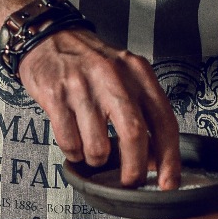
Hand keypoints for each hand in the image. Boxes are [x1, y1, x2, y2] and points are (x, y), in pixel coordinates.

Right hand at [18, 29, 181, 189]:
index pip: (164, 122)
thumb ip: (143, 110)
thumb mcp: (125, 75)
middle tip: (129, 182)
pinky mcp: (56, 95)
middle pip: (134, 135)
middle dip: (134, 169)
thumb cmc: (91, 63)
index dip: (169, 158)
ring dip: (97, 160)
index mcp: (138, 74)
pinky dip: (74, 153)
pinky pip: (69, 141)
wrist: (48, 36)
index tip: (167, 182)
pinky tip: (75, 145)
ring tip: (94, 154)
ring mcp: (83, 86)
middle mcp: (114, 77)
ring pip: (98, 145)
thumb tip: (154, 158)